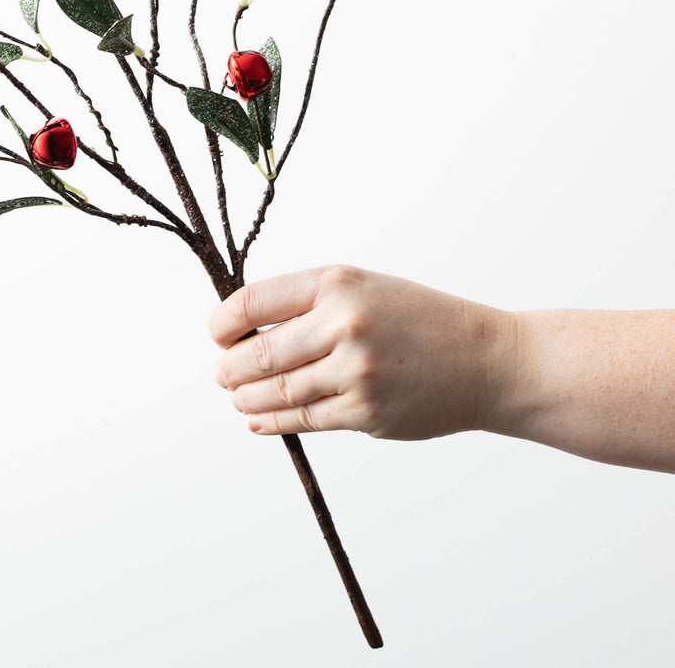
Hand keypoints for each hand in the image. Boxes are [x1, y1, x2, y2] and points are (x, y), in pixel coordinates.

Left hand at [209, 265, 508, 439]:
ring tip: (237, 395)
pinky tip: (258, 418)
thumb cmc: (418, 319)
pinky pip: (303, 420)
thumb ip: (306, 303)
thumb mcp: (362, 288)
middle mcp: (343, 325)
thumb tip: (242, 328)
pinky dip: (271, 421)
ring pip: (276, 392)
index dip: (223, 323)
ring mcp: (355, 372)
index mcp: (336, 283)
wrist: (486, 360)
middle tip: (221, 372)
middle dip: (228, 368)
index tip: (217, 333)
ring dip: (245, 397)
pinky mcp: (365, 413)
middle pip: (256, 355)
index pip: (252, 303)